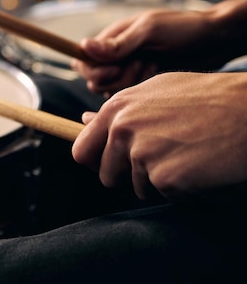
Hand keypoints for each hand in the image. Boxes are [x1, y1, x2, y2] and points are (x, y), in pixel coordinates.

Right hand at [71, 0, 246, 94]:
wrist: (216, 41)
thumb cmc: (184, 28)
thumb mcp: (149, 31)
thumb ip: (117, 43)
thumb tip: (84, 46)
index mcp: (111, 39)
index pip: (83, 61)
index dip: (94, 70)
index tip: (116, 67)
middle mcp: (116, 56)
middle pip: (96, 81)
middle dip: (118, 77)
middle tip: (143, 63)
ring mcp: (129, 71)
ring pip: (112, 92)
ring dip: (133, 83)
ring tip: (154, 66)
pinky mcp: (141, 85)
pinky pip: (129, 98)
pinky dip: (142, 91)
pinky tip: (159, 76)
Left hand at [71, 72, 246, 200]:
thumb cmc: (207, 99)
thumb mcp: (156, 92)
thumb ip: (118, 111)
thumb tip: (83, 120)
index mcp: (116, 108)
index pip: (81, 151)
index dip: (98, 163)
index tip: (115, 164)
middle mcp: (122, 128)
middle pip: (107, 176)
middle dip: (130, 176)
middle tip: (164, 158)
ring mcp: (142, 153)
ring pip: (138, 188)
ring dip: (161, 181)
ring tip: (188, 154)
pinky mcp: (165, 177)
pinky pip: (166, 195)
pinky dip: (183, 189)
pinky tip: (201, 166)